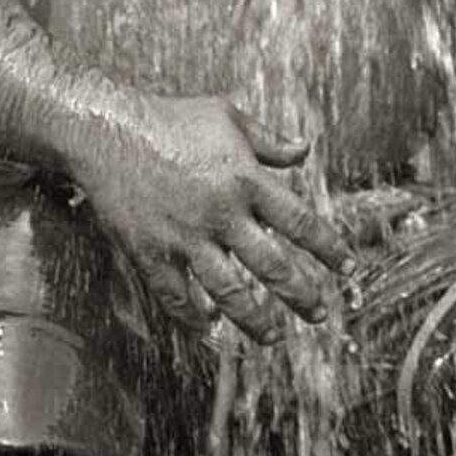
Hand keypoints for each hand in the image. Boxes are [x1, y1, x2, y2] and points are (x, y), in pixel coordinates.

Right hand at [75, 95, 346, 343]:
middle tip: (320, 314)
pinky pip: (176, 297)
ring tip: (273, 338)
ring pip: (230, 292)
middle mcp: (222, 213)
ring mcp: (186, 237)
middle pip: (273, 266)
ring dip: (256, 320)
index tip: (348, 267)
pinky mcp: (152, 252)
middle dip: (302, 296)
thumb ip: (269, 141)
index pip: (301, 221)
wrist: (106, 131)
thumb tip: (305, 151)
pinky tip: (207, 329)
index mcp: (246, 179)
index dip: (329, 248)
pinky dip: (192, 318)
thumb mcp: (227, 117)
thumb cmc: (169, 119)